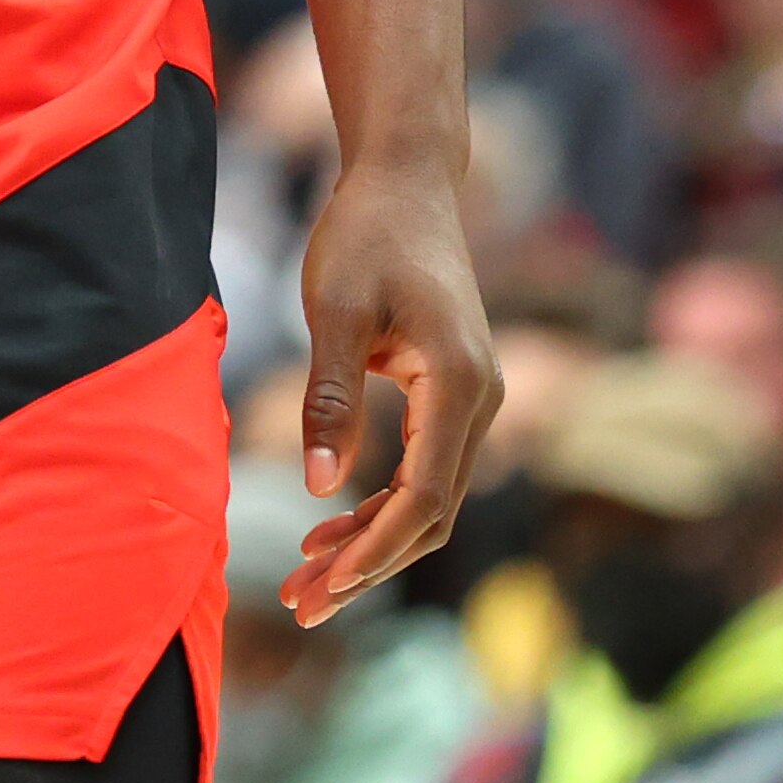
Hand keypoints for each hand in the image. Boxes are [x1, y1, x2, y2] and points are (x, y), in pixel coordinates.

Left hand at [278, 155, 498, 624]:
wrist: (406, 180)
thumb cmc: (366, 233)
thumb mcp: (334, 308)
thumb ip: (329, 397)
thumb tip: (321, 487)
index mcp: (456, 382)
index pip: (423, 497)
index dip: (372, 550)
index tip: (321, 585)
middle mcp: (480, 399)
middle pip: (432, 514)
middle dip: (368, 563)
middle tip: (302, 602)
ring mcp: (473, 398)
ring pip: (432, 498)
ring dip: (374, 541)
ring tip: (308, 574)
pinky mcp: (454, 393)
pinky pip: (426, 469)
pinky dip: (382, 503)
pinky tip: (332, 520)